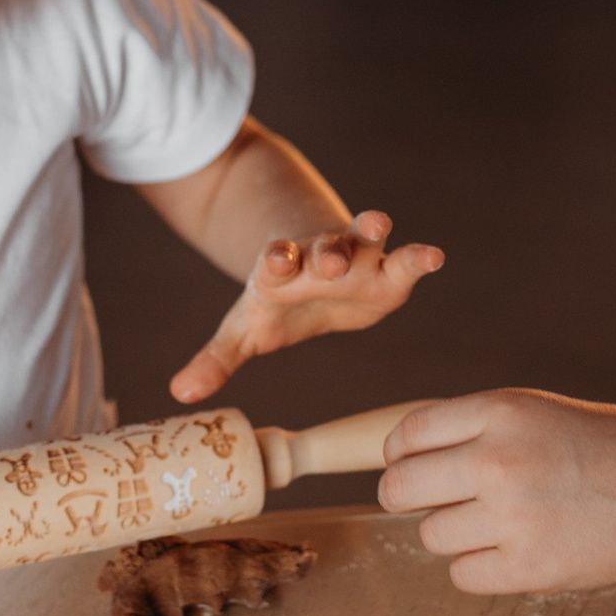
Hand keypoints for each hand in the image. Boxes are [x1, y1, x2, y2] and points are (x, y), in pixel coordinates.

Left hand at [168, 210, 443, 401]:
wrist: (309, 264)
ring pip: (363, 238)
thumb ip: (217, 359)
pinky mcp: (387, 272)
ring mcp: (356, 258)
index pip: (277, 261)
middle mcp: (319, 257)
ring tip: (380, 222)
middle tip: (328, 260)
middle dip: (326, 252)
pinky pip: (405, 260)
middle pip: (323, 248)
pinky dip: (419, 257)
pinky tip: (435, 255)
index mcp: (281, 269)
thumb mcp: (245, 330)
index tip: (275, 262)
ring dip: (369, 230)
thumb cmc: (276, 300)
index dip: (276, 260)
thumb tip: (180, 393)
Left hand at [376, 389, 615, 594]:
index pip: (408, 435)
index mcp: (501, 411)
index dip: (399, 454)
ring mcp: (513, 517)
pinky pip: (463, 575)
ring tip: (498, 524)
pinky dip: (481, 569)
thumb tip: (401, 458)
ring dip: (453, 534)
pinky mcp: (530, 568)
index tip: (409, 465)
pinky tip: (515, 551)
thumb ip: (475, 429)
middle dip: (408, 496)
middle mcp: (499, 460)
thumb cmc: (608, 448)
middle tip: (436, 502)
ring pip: (430, 536)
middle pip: (400, 488)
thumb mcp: (539, 412)